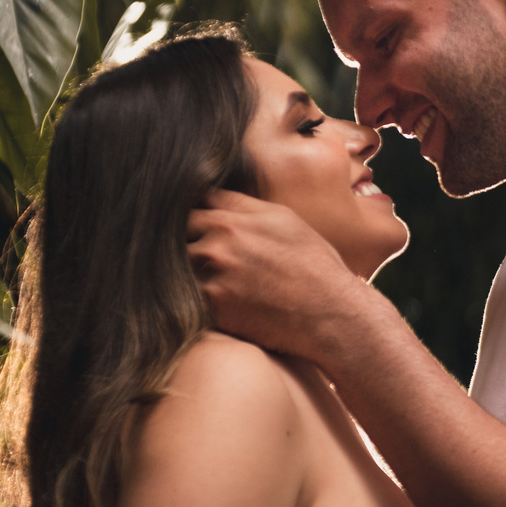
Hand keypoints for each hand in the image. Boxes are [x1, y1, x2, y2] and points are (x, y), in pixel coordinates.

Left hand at [187, 190, 364, 356]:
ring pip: (178, 271)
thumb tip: (209, 194)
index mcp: (231, 222)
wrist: (330, 312)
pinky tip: (210, 303)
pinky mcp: (214, 312)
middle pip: (175, 241)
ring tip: (202, 280)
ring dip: (184, 274)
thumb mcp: (283, 219)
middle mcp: (217, 248)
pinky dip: (191, 301)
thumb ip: (241, 206)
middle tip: (195, 257)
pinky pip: (186, 301)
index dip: (188, 222)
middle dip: (182, 246)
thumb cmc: (313, 264)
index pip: (186, 212)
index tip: (192, 230)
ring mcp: (213, 280)